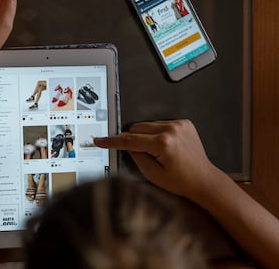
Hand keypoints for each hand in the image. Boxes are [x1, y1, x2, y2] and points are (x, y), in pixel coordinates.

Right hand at [94, 119, 216, 199]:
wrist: (204, 180)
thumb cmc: (180, 182)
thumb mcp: (152, 175)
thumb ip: (136, 157)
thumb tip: (125, 145)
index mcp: (162, 144)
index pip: (130, 140)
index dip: (112, 141)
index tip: (100, 140)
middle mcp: (171, 130)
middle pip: (137, 127)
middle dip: (132, 139)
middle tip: (138, 154)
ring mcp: (179, 124)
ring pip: (148, 125)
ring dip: (145, 136)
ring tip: (157, 152)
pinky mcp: (184, 123)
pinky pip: (160, 124)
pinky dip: (157, 133)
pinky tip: (165, 146)